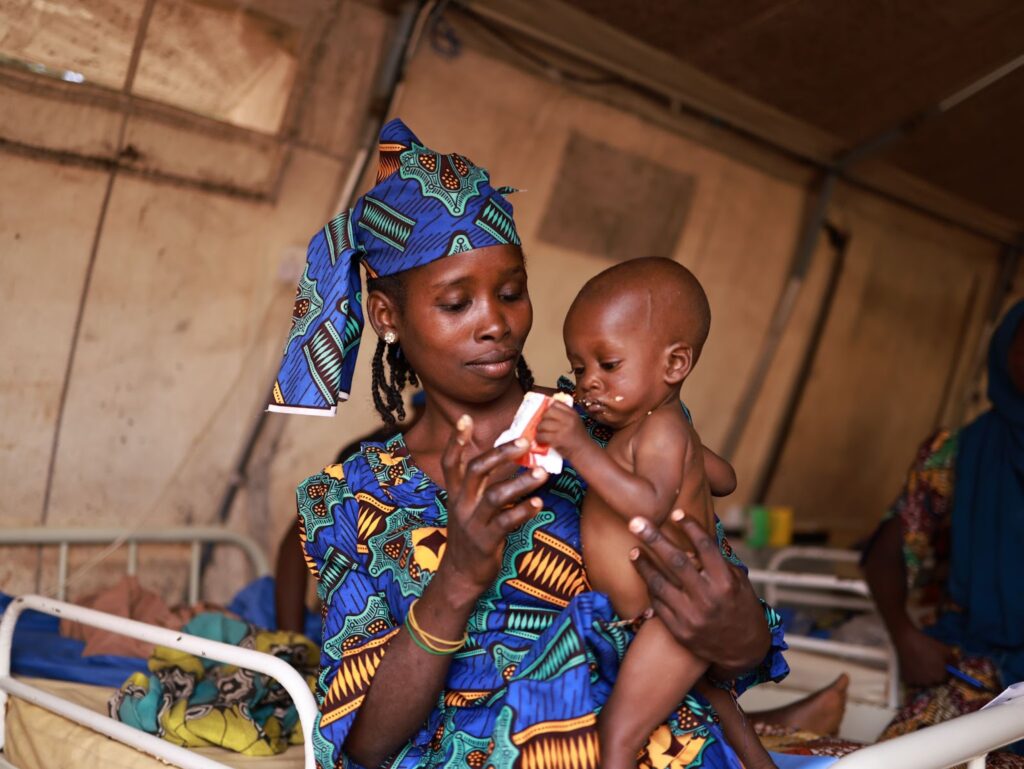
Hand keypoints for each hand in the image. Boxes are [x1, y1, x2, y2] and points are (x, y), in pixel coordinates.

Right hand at [437, 415, 547, 603]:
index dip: (456, 441)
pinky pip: (506, 522)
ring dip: (520, 482)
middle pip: (477, 471)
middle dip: (501, 454)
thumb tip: (506, 456)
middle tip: (525, 442)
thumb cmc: (471, 535)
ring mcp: (472, 523)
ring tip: (542, 473)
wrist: (460, 574)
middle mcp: (461, 504)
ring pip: (495, 496)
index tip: (466, 419)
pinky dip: (523, 511)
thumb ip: (481, 485)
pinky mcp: (485, 541)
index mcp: (455, 493)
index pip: (451, 462)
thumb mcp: (467, 507)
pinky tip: (538, 504)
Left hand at [536, 402, 587, 460]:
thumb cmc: (578, 439)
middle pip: (548, 412)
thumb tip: (545, 412)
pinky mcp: (558, 438)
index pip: (556, 403)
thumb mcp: (574, 423)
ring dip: (539, 429)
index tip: (546, 415)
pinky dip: (539, 438)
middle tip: (542, 425)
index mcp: (572, 413)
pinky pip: (543, 435)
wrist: (585, 452)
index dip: (549, 408)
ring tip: (541, 434)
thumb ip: (563, 416)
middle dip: (543, 418)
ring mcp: (564, 428)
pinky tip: (541, 440)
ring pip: (543, 423)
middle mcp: (569, 419)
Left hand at [629, 512, 769, 677]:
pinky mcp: (680, 631)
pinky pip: (658, 604)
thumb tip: (696, 536)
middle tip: (635, 521)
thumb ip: (719, 562)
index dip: (690, 527)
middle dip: (654, 539)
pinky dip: (651, 588)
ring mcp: (692, 616)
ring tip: (633, 550)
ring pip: (660, 584)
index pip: (705, 548)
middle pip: (676, 562)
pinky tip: (645, 577)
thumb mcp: (740, 583)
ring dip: (643, 565)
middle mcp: (708, 598)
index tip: (675, 513)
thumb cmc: (742, 608)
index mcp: (726, 582)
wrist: (744, 651)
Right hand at [895, 625, 953, 685]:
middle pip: (936, 682)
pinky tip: (914, 666)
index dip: (945, 672)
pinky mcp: (907, 679)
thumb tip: (957, 669)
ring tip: (922, 663)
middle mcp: (930, 682)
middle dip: (935, 674)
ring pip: (924, 682)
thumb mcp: (946, 650)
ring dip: (925, 676)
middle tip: (931, 663)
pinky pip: (914, 681)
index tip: (942, 665)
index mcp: (941, 677)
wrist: (907, 640)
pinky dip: (915, 676)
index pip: (947, 679)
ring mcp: (918, 681)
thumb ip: (954, 662)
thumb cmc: (928, 645)